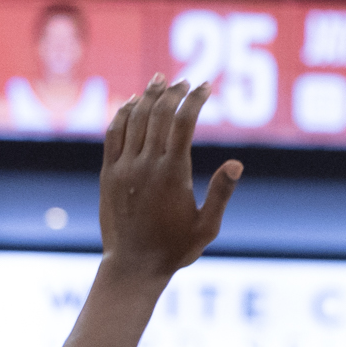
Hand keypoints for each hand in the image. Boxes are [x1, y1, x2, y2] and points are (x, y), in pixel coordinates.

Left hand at [99, 77, 241, 278]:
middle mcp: (146, 164)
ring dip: (148, 96)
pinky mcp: (108, 173)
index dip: (195, 100)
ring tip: (160, 80)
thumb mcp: (208, 226)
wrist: (132, 266)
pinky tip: (131, 102)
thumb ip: (221, 192)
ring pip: (135, 119)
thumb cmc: (175, 249)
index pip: (183, 123)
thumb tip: (237, 163)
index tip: (205, 87)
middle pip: (159, 114)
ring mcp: (123, 167)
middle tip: (185, 81)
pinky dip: (123, 113)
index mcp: (173, 173)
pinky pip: (114, 133)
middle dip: (173, 92)